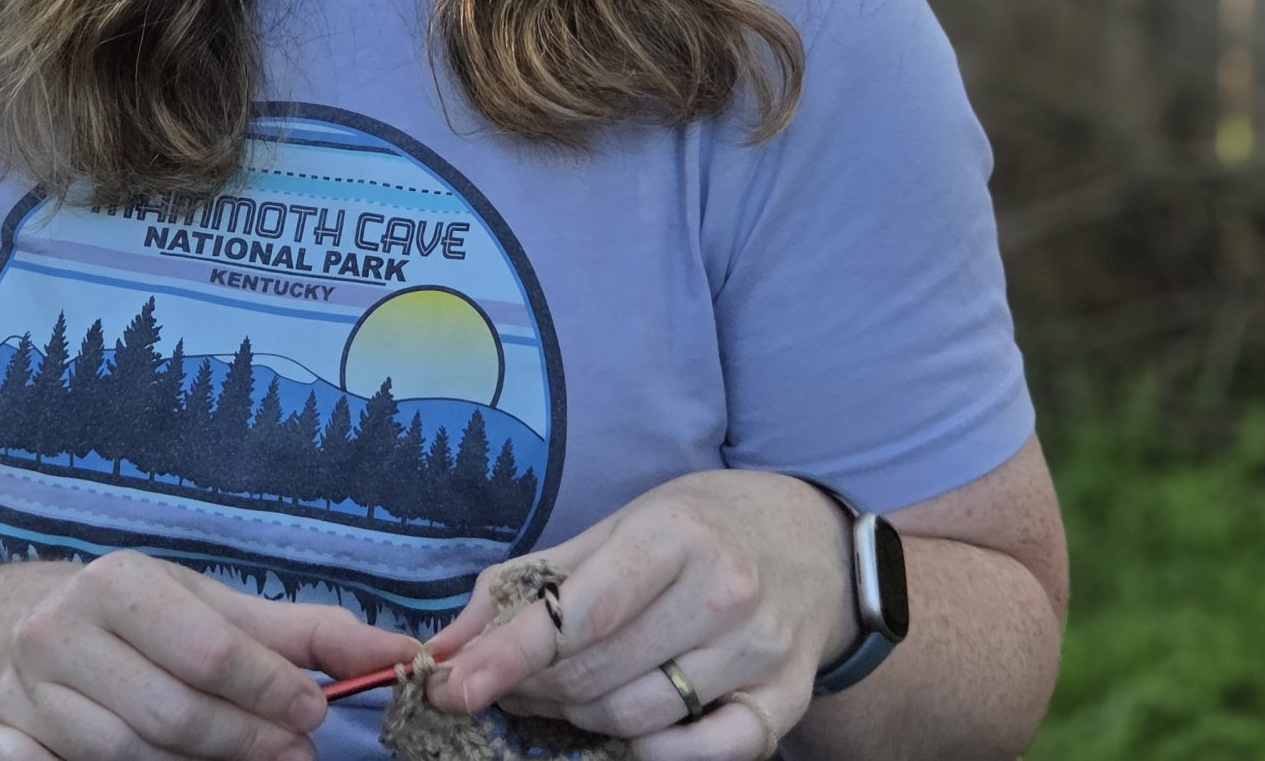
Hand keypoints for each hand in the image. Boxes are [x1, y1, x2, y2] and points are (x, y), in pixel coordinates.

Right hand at [0, 551, 420, 760]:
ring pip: (124, 757)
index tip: (315, 717)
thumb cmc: (149, 626)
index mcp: (118, 582)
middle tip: (295, 756)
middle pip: (172, 714)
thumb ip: (311, 633)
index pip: (210, 650)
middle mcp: (57, 631)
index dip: (271, 691)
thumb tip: (406, 652)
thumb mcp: (222, 611)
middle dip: (247, 743)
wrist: (36, 634)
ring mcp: (21, 692)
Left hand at [424, 470, 854, 758]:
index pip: (581, 613)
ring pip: (638, 719)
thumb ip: (533, 582)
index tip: (456, 686)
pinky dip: (655, 753)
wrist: (815, 543)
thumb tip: (450, 644)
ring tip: (570, 696)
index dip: (511, 656)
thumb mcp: (620, 526)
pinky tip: (634, 728)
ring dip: (583, 720)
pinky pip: (706, 754)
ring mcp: (759, 652)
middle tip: (513, 683)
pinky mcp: (786, 700)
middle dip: (536, 689)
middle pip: (599, 675)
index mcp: (676, 535)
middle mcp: (724, 592)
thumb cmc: (702, 528)